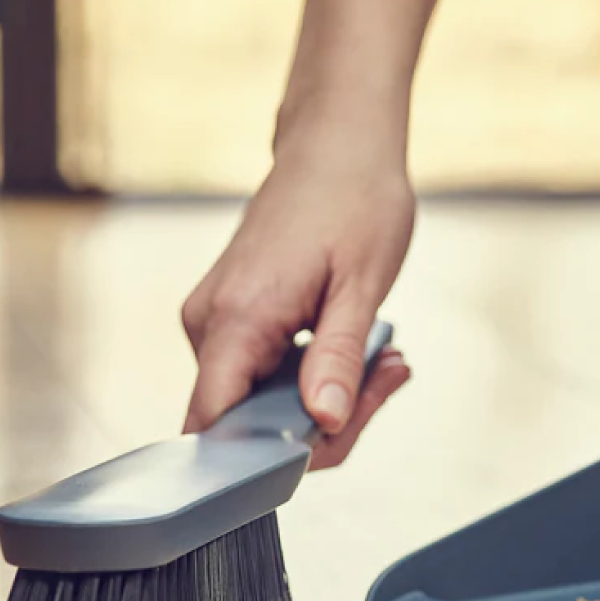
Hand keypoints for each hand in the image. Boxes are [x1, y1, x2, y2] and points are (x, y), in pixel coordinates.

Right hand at [182, 150, 412, 468]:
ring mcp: (217, 320)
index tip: (339, 433)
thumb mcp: (361, 287)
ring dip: (329, 395)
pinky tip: (362, 348)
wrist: (338, 144)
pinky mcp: (233, 317)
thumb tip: (324, 425)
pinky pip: (267, 374)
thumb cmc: (356, 200)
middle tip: (389, 376)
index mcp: (236, 319)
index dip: (270, 456)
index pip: (217, 428)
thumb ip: (338, 360)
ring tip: (385, 356)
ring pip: (264, 402)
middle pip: (249, 423)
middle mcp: (210, 324)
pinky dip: (316, 373)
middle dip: (328, 420)